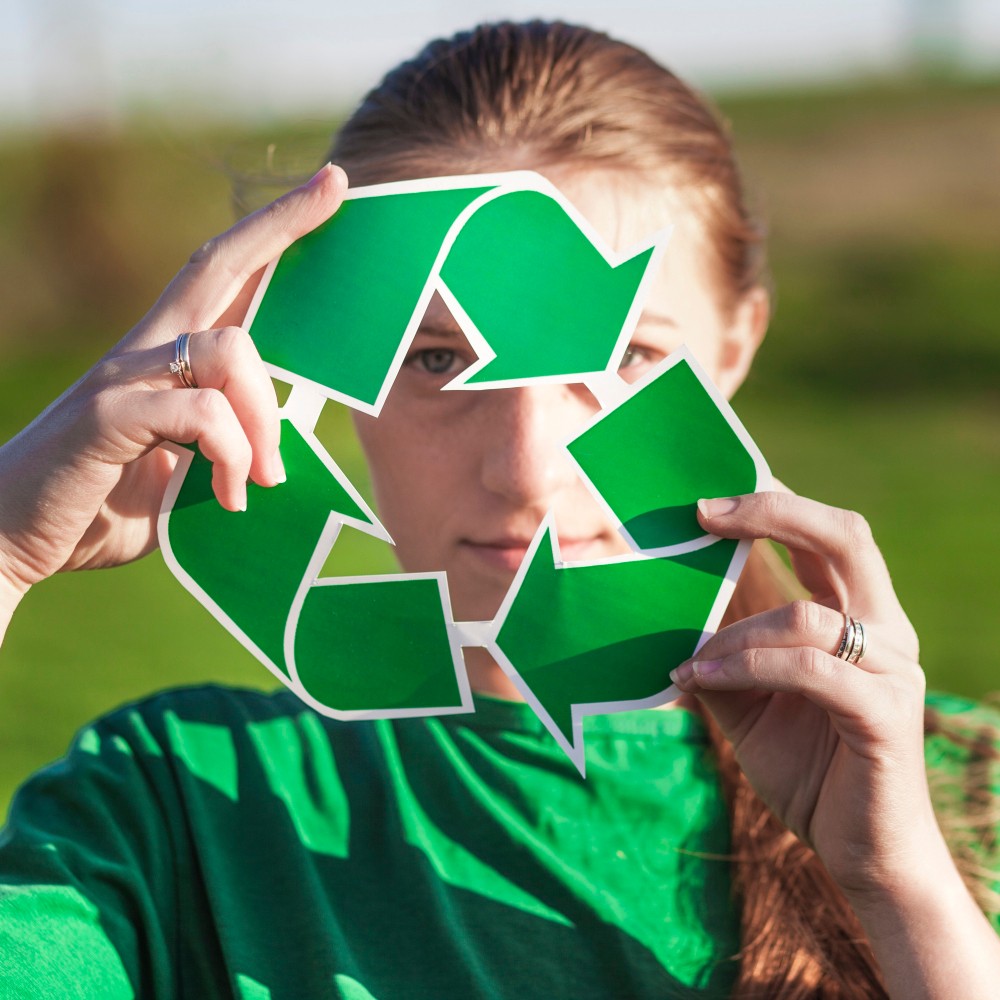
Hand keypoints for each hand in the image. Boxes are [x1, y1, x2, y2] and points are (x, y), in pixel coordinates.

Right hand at [0, 163, 346, 610]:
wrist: (9, 540)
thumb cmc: (94, 507)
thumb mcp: (175, 474)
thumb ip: (216, 452)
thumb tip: (271, 455)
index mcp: (161, 360)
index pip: (219, 276)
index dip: (269, 232)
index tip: (324, 190)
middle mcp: (143, 353)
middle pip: (217, 266)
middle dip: (281, 224)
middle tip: (337, 187)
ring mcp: (122, 378)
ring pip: (230, 349)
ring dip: (264, 419)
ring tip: (263, 481)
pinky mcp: (108, 415)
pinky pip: (201, 410)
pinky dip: (231, 454)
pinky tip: (227, 497)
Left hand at [670, 489, 929, 898]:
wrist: (859, 850)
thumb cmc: (806, 767)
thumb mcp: (747, 700)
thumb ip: (721, 653)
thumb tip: (665, 613)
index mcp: (858, 617)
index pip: (827, 535)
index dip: (773, 506)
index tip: (707, 501)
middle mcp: (885, 631)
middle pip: (844, 536)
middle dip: (772, 514)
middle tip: (704, 513)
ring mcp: (892, 671)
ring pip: (806, 615)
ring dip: (733, 634)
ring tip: (688, 660)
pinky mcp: (885, 715)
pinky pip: (810, 669)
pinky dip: (747, 667)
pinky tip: (701, 680)